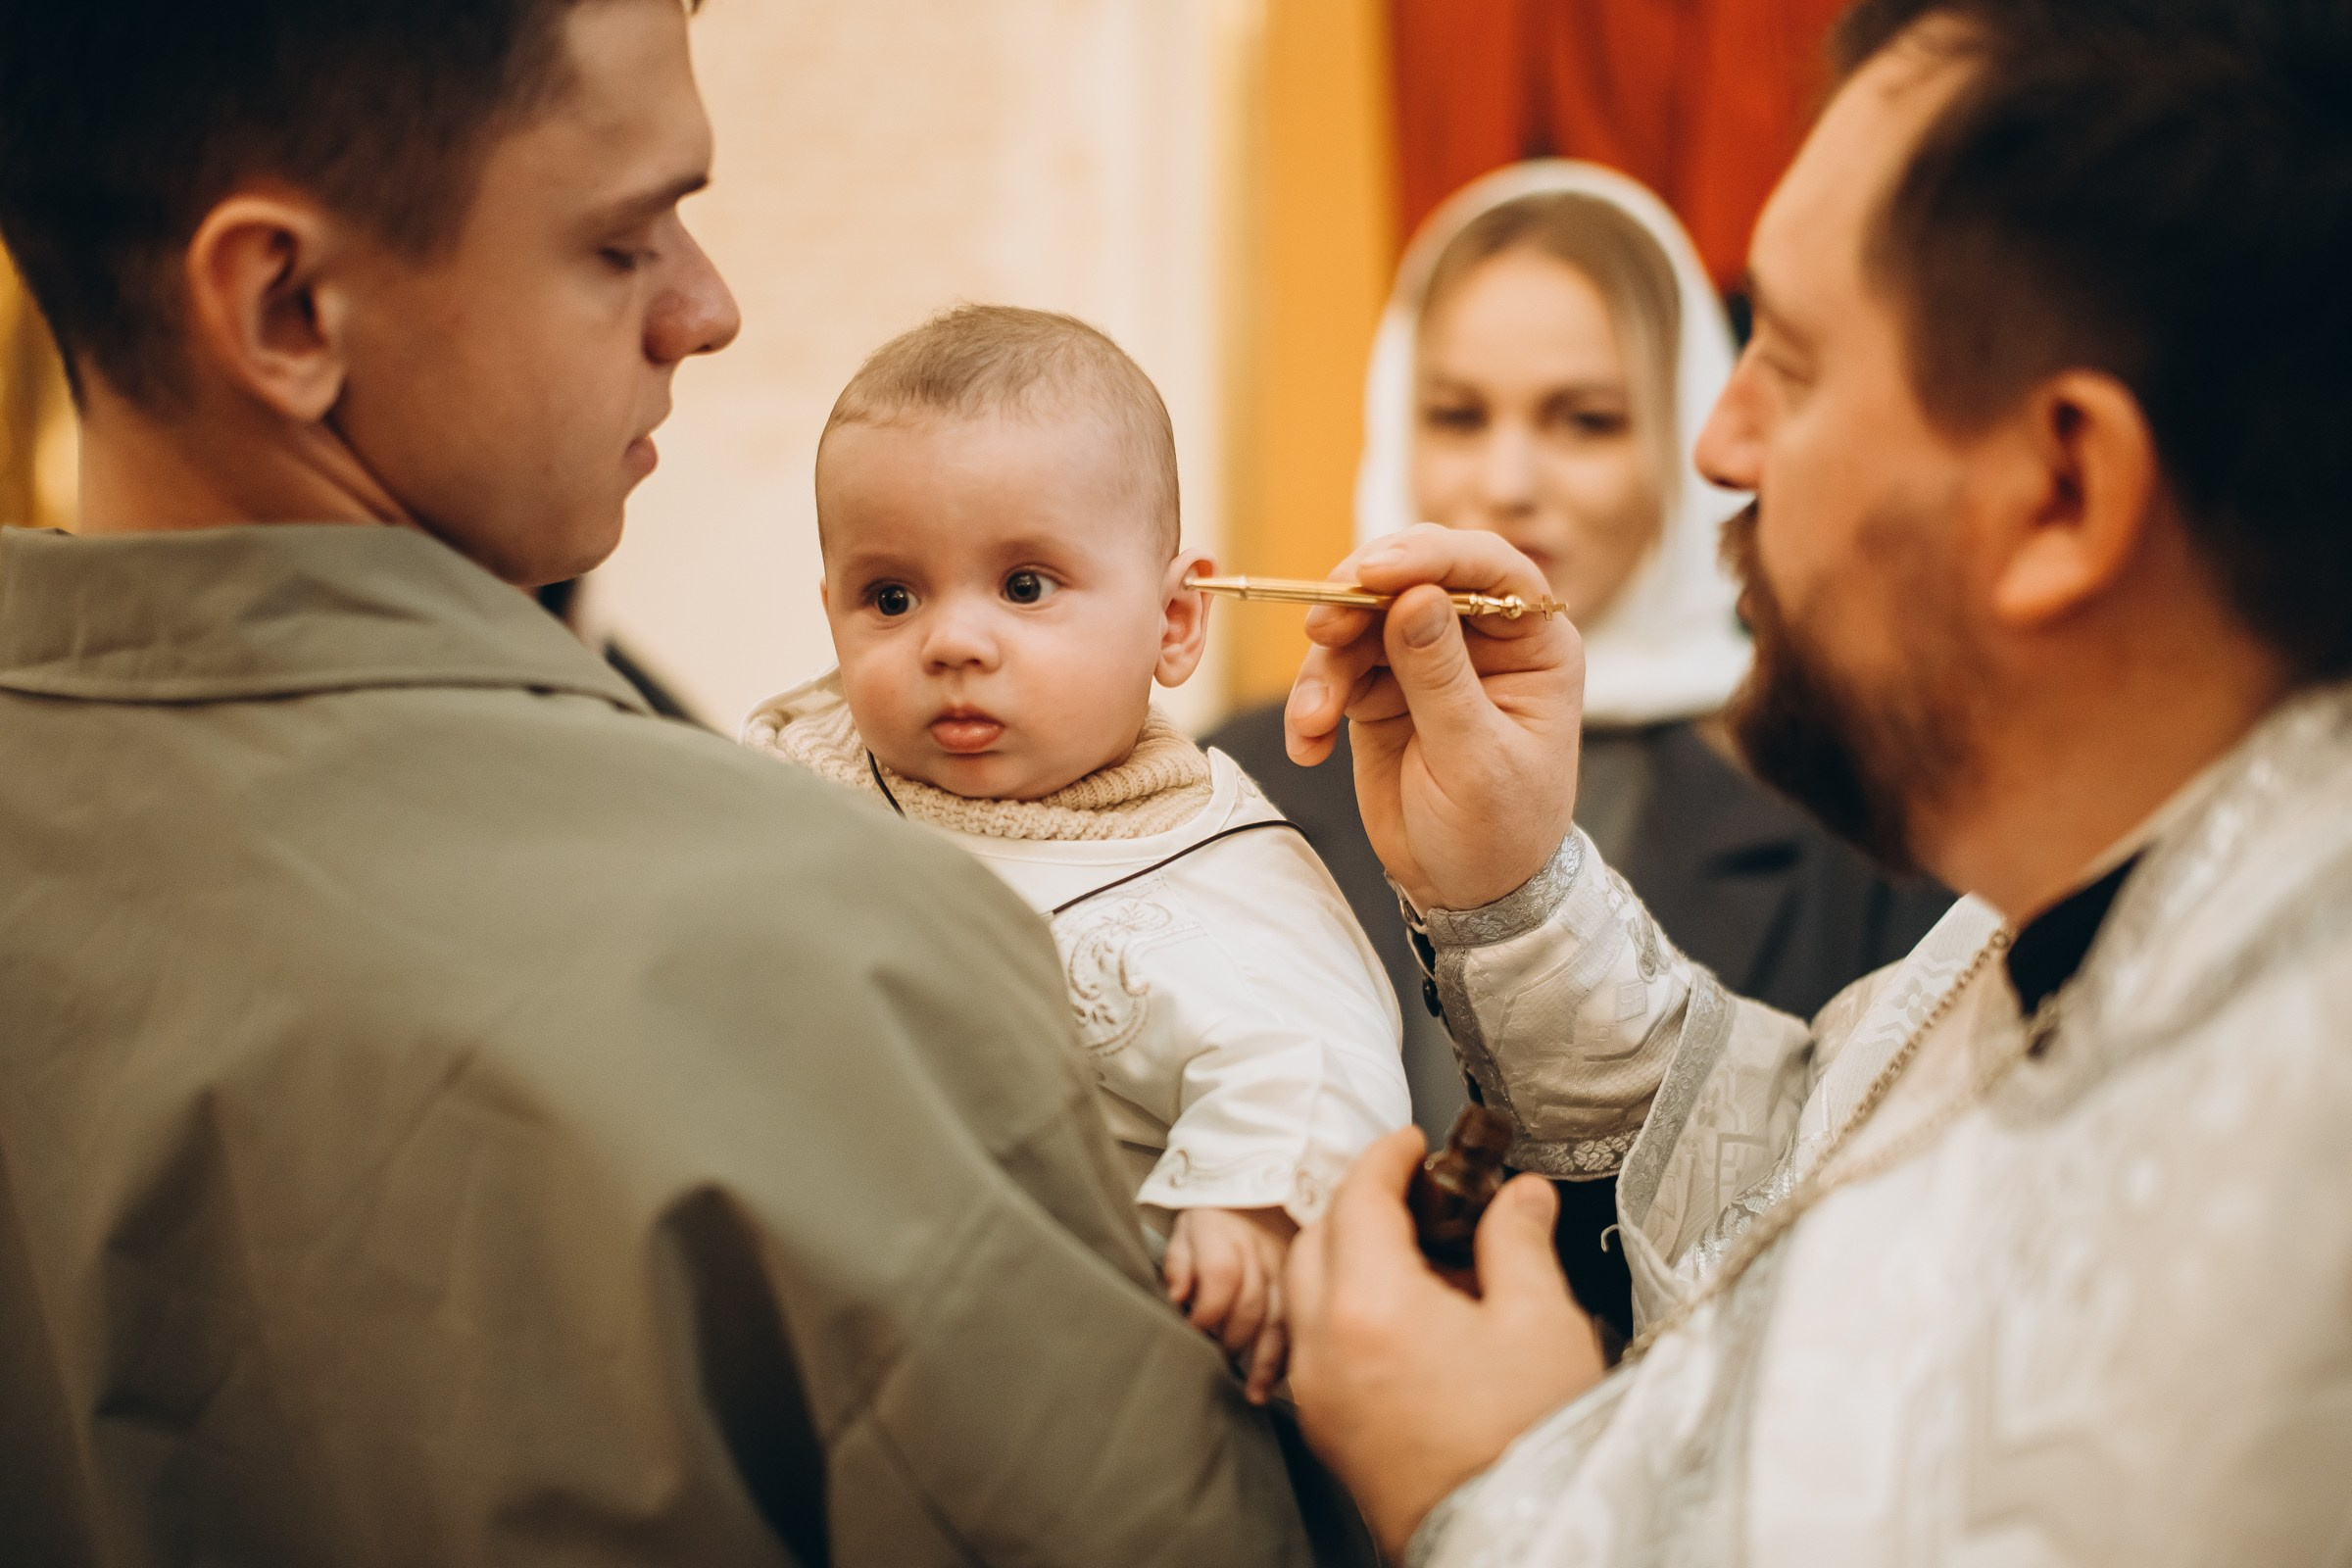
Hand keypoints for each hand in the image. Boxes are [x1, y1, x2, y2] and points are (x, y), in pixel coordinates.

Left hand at [1165, 1205, 1298, 1404]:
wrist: (1257, 1195)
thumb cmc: (1212, 1222)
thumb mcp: (1186, 1230)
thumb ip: (1179, 1263)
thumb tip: (1177, 1297)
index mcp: (1224, 1232)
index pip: (1222, 1274)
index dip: (1207, 1310)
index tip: (1193, 1332)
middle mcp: (1260, 1250)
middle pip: (1252, 1303)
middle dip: (1232, 1341)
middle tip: (1216, 1365)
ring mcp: (1287, 1267)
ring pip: (1282, 1318)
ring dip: (1266, 1360)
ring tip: (1254, 1394)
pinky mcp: (1305, 1282)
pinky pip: (1302, 1323)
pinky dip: (1290, 1354)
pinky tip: (1280, 1379)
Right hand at [1282, 525, 1584, 911]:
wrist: (1468, 893)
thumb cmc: (1498, 831)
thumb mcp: (1475, 757)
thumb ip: (1441, 676)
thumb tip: (1415, 596)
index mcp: (1533, 643)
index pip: (1487, 568)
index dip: (1429, 557)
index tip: (1371, 572)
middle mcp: (1479, 639)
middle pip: (1411, 580)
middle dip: (1358, 600)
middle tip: (1322, 628)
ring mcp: (1426, 661)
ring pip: (1360, 624)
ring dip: (1325, 668)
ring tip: (1313, 721)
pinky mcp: (1381, 690)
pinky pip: (1334, 672)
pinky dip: (1312, 704)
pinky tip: (1308, 747)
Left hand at [1285, 1129, 1606, 1560]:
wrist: (1519, 1540)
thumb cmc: (1527, 1446)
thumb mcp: (1540, 1322)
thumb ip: (1518, 1242)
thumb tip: (1521, 1198)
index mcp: (1368, 1308)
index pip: (1356, 1198)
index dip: (1386, 1158)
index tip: (1412, 1145)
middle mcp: (1322, 1350)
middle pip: (1318, 1240)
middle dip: (1362, 1203)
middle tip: (1419, 1194)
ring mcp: (1318, 1396)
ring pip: (1309, 1295)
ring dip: (1351, 1258)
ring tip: (1426, 1261)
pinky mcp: (1329, 1432)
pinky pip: (1317, 1346)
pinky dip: (1348, 1312)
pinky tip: (1412, 1321)